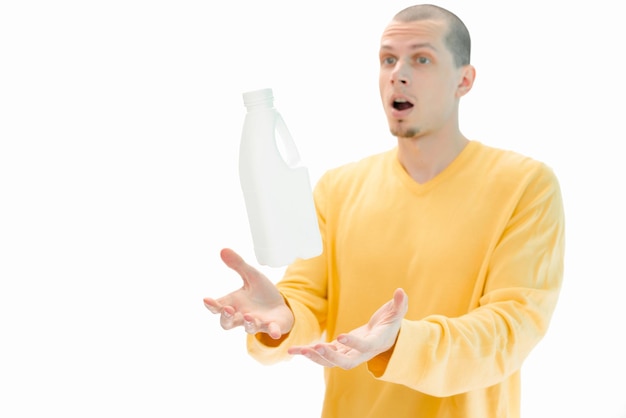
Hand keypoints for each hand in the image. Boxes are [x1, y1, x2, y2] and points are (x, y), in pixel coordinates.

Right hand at [203, 248, 293, 338]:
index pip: (217, 307)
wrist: (280, 306)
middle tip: (227, 309)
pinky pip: (271, 331)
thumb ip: (238, 265)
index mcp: (233, 304)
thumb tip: (223, 250)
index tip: (206, 299)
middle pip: (227, 323)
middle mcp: (241, 316)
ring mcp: (257, 323)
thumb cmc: (261, 293)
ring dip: (248, 324)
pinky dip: (273, 332)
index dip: (211, 305)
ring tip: (249, 316)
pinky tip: (276, 332)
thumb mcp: (251, 276)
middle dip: (226, 317)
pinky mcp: (272, 327)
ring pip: (248, 328)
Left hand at [288, 288, 407, 368]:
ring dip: (313, 356)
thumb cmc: (391, 324)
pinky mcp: (338, 351)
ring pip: (329, 360)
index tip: (340, 336)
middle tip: (315, 347)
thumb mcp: (396, 313)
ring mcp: (348, 354)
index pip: (363, 346)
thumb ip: (399, 305)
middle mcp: (360, 354)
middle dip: (329, 356)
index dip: (353, 343)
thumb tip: (401, 291)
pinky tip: (294, 350)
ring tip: (296, 350)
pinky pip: (323, 354)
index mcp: (374, 344)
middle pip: (343, 362)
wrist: (384, 337)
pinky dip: (309, 352)